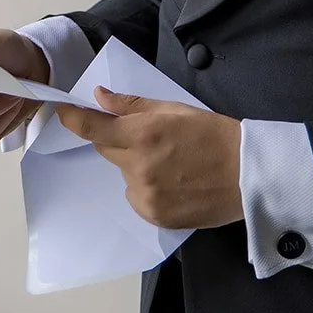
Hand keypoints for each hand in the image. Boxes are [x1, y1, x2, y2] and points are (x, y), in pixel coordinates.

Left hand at [57, 88, 243, 229]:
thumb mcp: (174, 109)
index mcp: (142, 134)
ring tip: (172, 164)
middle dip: (119, 140)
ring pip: (123, 175)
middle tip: (150, 138)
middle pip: (107, 149)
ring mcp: (146, 194)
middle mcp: (138, 166)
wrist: (248, 174)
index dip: (73, 118)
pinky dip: (147, 189)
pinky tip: (174, 183)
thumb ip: (132, 105)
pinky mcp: (154, 215)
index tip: (63, 112)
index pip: (92, 127)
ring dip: (136, 166)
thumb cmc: (214, 135)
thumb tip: (100, 97)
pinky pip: (136, 197)